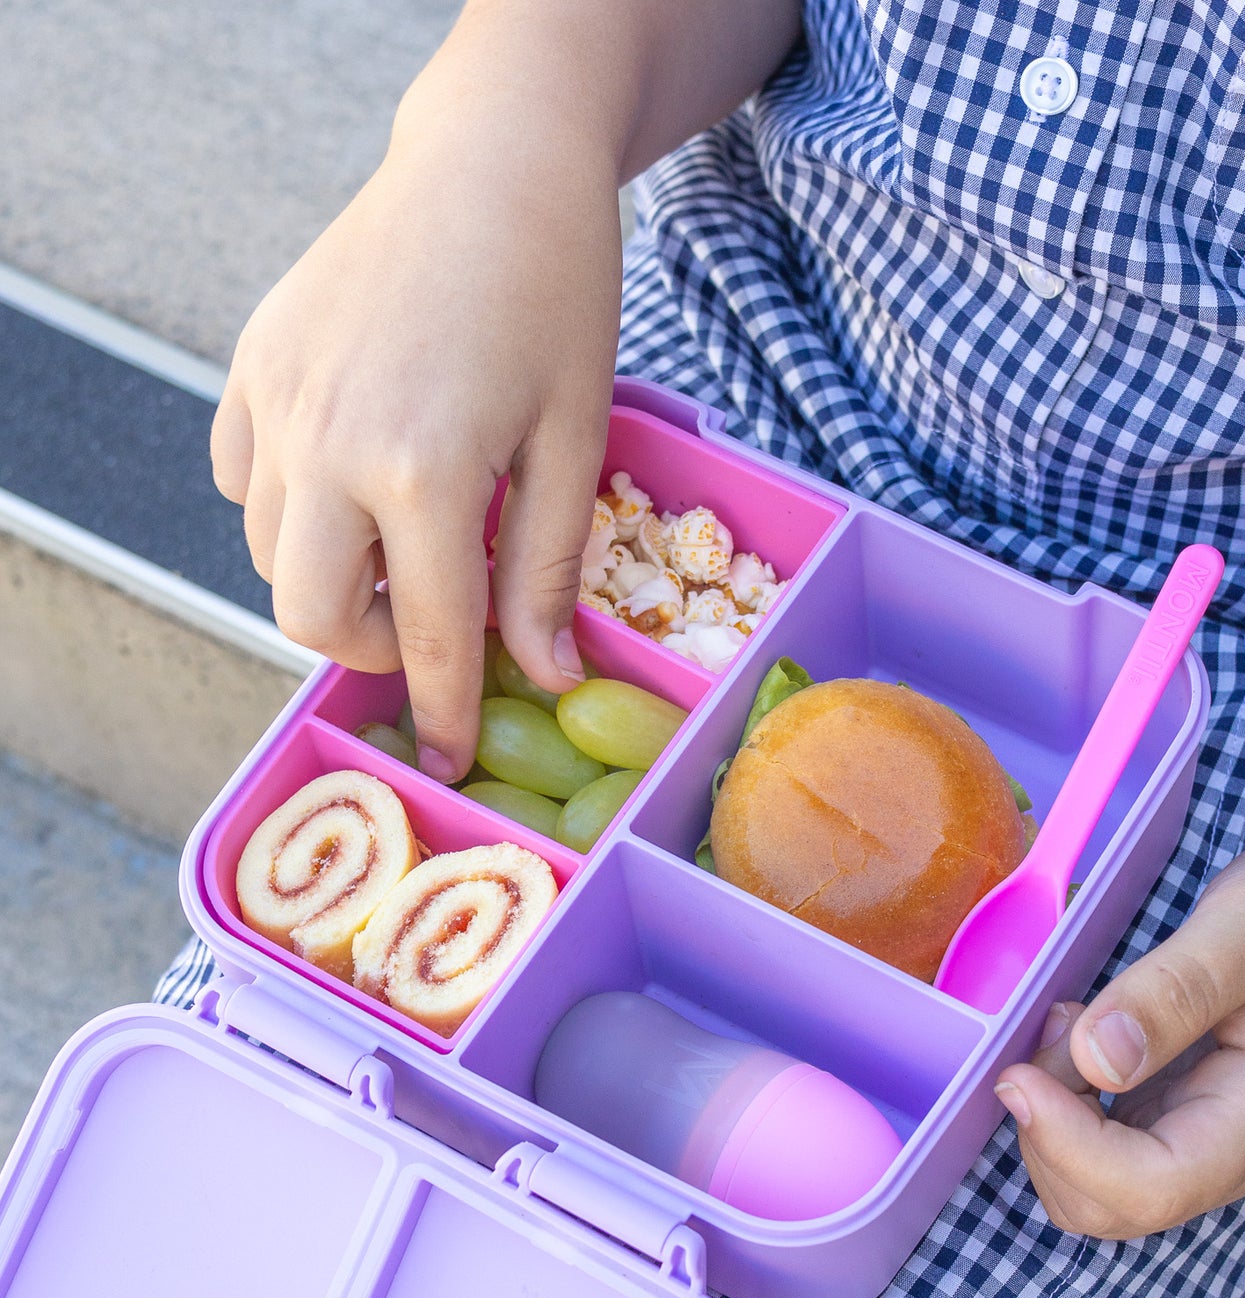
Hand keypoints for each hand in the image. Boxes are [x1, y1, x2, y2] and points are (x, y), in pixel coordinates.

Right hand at [211, 67, 620, 779]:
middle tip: (429, 627)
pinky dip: (286, 510)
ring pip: (270, 555)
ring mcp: (277, 402)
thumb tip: (541, 674)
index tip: (445, 760)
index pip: (429, 636)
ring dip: (331, 582)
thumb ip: (546, 568)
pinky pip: (238, 479)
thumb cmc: (556, 293)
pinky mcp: (252, 364)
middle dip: (372, 651)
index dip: (441, 712)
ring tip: (399, 550)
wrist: (492, 160)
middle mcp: (328, 445)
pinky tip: (348, 483)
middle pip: (312, 617)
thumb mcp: (574, 440)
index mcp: (423, 471)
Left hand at [994, 796, 1244, 1237]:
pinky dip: (1058, 1100)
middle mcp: (1226, 1149)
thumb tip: (1095, 1058)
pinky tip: (1074, 1032)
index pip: (1150, 1188)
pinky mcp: (1167, 1118)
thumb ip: (1177, 989)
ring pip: (1088, 1187)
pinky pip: (1091, 1146)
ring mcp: (1194, 1139)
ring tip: (1066, 1022)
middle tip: (1044, 1035)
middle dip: (1046, 1135)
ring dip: (1047, 1117)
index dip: (1068, 1148)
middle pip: (1106, 1207)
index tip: (1018, 1074)